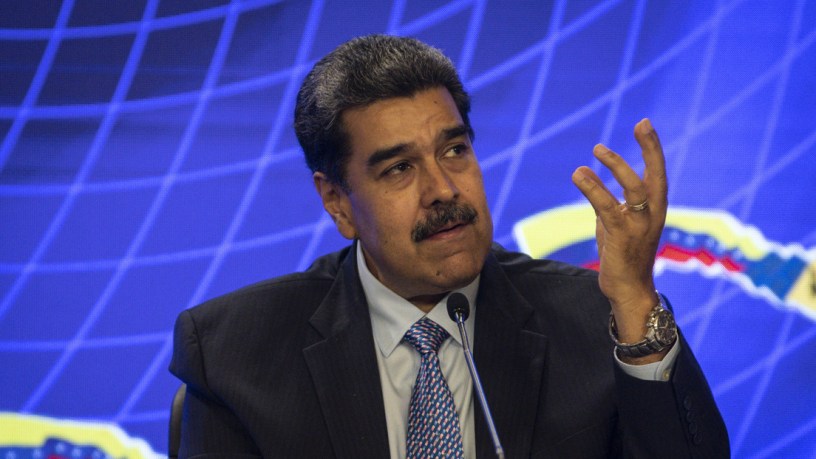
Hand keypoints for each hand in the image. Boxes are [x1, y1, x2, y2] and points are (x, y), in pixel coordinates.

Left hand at [571, 119, 667, 360]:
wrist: (628, 290)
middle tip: (641, 124)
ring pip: (634, 189)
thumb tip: (590, 183)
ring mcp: (639, 226)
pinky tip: (580, 175)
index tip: (645, 124)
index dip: (652, 148)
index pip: (657, 174)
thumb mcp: (615, 224)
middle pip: (655, 176)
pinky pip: (607, 207)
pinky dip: (593, 189)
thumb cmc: (623, 256)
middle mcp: (653, 215)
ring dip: (617, 166)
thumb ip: (609, 203)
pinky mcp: (622, 236)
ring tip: (597, 149)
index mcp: (654, 209)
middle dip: (651, 149)